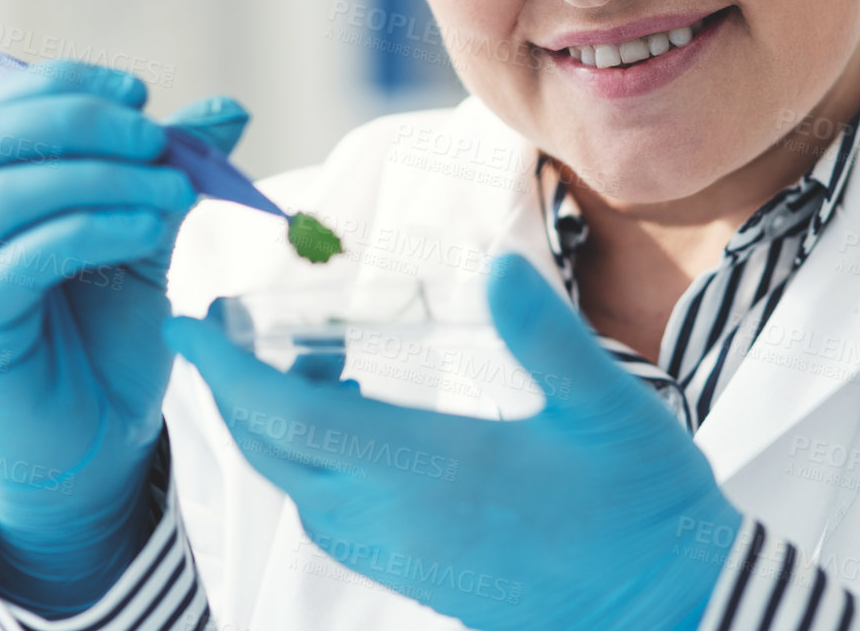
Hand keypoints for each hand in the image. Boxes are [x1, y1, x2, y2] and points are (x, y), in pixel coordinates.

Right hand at [0, 60, 247, 613]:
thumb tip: (229, 109)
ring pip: (8, 191)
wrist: (93, 443)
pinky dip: (93, 230)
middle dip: (85, 123)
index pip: (1, 105)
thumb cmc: (107, 337)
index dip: (69, 86)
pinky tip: (148, 231)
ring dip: (102, 179)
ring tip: (174, 193)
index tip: (142, 95)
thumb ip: (170, 173)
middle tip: (158, 138)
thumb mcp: (146, 236)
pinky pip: (22, 257)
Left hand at [166, 254, 742, 630]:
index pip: (292, 418)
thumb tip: (496, 264)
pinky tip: (360, 428)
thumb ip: (544, 335)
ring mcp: (407, 556)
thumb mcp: (607, 406)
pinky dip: (318, 466)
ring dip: (280, 430)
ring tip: (309, 365)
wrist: (670, 612)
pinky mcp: (424, 577)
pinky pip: (337, 520)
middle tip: (229, 330)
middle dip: (236, 394)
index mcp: (430, 469)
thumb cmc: (644, 507)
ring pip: (303, 492)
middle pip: (278, 457)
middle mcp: (398, 520)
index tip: (189, 323)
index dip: (228, 371)